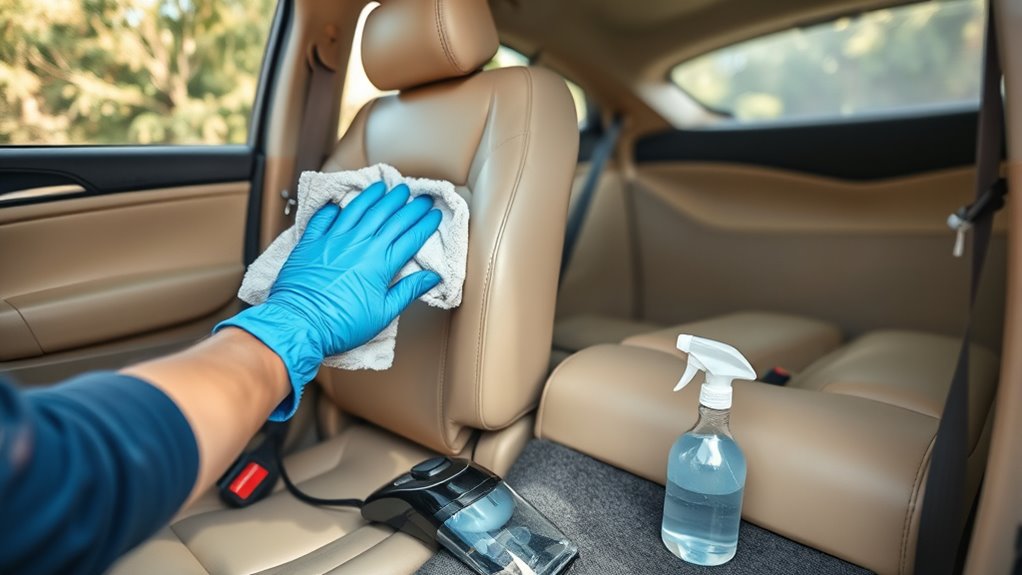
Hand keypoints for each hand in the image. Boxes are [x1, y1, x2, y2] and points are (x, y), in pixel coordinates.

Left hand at [216, 181, 441, 418]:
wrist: (299, 324)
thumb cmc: (341, 324)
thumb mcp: (383, 313)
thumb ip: (408, 290)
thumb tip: (431, 277)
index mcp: (380, 263)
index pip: (410, 236)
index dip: (424, 223)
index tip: (434, 214)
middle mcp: (360, 245)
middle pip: (390, 218)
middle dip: (409, 205)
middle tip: (420, 196)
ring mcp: (335, 240)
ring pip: (360, 210)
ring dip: (375, 196)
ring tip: (386, 187)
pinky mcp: (312, 242)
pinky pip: (325, 217)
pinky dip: (334, 208)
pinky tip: (340, 202)